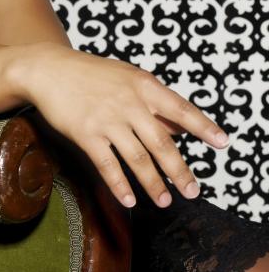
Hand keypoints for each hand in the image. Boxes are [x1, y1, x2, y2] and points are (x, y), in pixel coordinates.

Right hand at [18, 42, 229, 208]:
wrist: (50, 70)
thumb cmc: (91, 74)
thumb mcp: (128, 78)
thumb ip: (155, 101)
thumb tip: (182, 125)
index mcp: (144, 87)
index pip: (181, 109)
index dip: (203, 127)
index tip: (221, 143)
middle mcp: (129, 104)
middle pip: (162, 142)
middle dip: (179, 170)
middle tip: (193, 191)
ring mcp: (107, 120)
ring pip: (137, 158)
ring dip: (153, 183)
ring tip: (165, 201)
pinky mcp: (85, 134)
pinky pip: (107, 164)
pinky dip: (119, 185)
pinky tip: (129, 201)